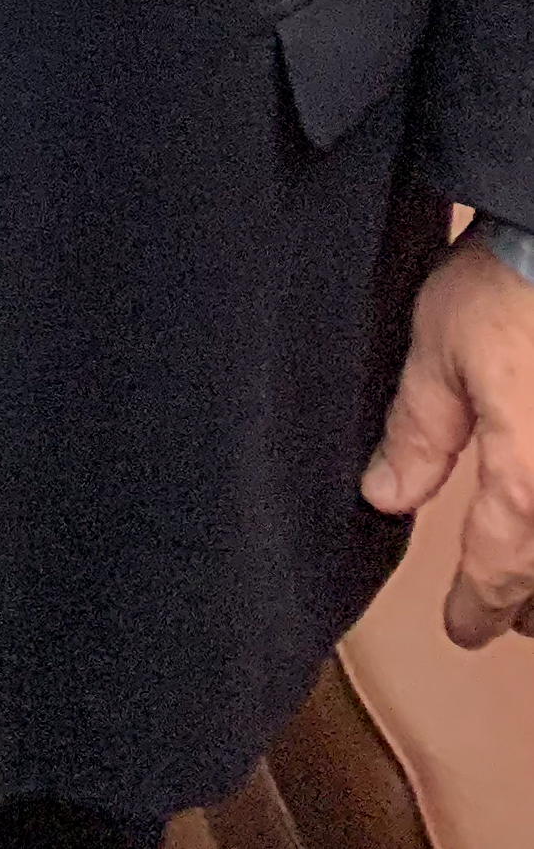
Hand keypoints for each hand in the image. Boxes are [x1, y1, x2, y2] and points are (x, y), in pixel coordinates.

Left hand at [363, 233, 533, 642]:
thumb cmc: (516, 277)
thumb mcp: (440, 352)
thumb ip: (417, 435)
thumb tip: (386, 494)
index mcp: (530, 482)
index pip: (502, 575)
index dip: (479, 609)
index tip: (463, 628)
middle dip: (532, 603)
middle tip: (511, 618)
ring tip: (532, 581)